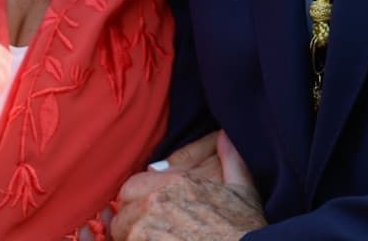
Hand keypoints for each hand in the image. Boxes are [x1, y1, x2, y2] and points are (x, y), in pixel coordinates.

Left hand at [113, 131, 265, 239]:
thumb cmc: (244, 231)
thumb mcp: (243, 191)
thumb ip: (231, 161)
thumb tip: (227, 137)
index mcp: (174, 183)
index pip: (131, 187)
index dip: (138, 202)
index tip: (149, 214)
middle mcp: (154, 202)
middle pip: (123, 212)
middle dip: (132, 222)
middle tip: (151, 233)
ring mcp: (146, 230)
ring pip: (123, 233)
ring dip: (133, 238)